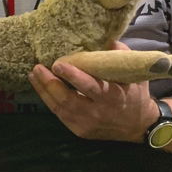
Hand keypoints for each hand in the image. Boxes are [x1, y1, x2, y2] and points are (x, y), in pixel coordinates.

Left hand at [28, 42, 159, 141]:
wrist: (138, 126)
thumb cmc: (135, 94)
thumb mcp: (135, 74)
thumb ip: (122, 56)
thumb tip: (109, 41)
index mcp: (113, 97)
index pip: (90, 87)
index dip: (73, 76)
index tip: (58, 64)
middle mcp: (98, 113)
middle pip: (68, 100)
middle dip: (50, 83)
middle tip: (38, 67)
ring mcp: (87, 124)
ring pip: (60, 108)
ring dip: (44, 91)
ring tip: (33, 75)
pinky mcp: (80, 130)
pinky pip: (60, 115)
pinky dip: (49, 101)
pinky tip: (41, 88)